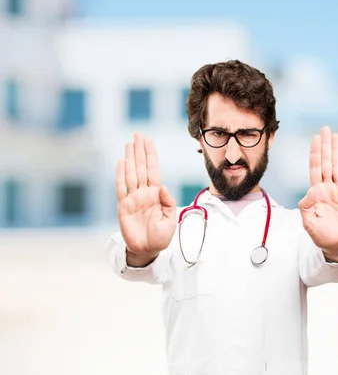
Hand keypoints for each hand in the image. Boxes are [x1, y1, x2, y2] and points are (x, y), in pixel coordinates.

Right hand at [116, 133, 176, 265]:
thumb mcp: (170, 219)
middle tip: (137, 134)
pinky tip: (120, 162)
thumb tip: (162, 187)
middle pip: (141, 167)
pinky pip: (121, 188)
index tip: (149, 141)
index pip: (153, 170)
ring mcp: (133, 198)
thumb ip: (168, 202)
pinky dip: (120, 175)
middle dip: (140, 151)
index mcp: (157, 195)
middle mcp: (144, 193)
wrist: (147, 250)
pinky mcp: (123, 206)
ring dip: (130, 158)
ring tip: (129, 143)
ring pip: (131, 174)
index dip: (151, 155)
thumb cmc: (161, 236)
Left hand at [298, 126, 337, 261]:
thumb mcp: (308, 223)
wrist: (336, 245)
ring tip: (335, 136)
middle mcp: (327, 188)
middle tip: (326, 129)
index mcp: (316, 193)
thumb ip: (307, 208)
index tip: (315, 139)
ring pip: (337, 167)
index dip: (314, 153)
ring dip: (336, 152)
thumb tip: (309, 193)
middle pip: (326, 162)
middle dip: (326, 146)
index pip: (315, 168)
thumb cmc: (320, 235)